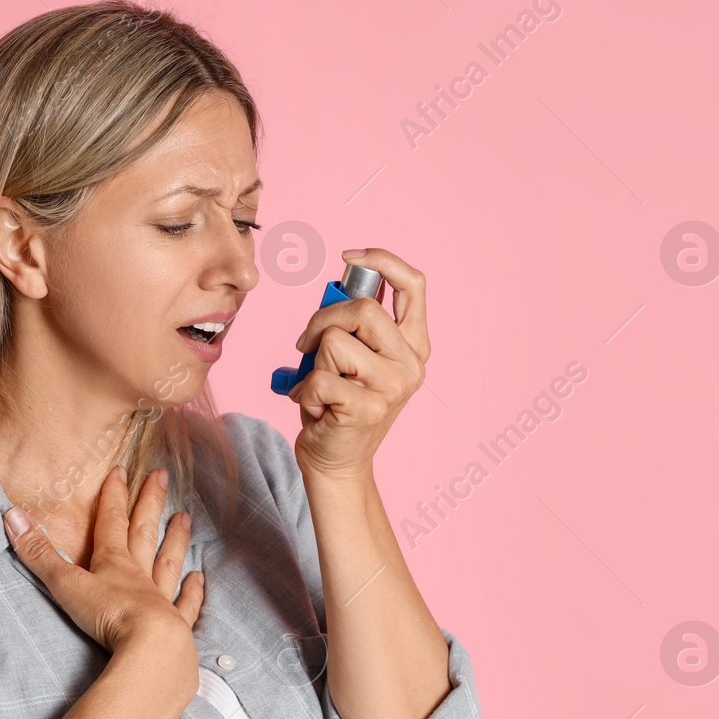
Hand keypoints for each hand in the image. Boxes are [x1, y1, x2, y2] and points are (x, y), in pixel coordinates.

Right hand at [3, 465, 203, 665]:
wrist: (150, 649)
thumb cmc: (108, 616)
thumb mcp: (65, 584)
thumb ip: (38, 553)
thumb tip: (10, 515)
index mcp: (113, 563)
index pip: (111, 522)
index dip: (113, 496)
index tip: (121, 471)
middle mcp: (139, 575)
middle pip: (144, 532)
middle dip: (150, 503)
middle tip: (163, 475)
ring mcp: (160, 599)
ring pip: (169, 562)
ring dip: (176, 539)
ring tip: (185, 517)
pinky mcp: (176, 625)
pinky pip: (187, 604)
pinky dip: (193, 591)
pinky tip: (200, 578)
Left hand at [286, 247, 429, 481]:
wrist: (336, 462)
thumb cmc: (336, 406)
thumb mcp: (353, 359)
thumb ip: (354, 326)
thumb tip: (341, 283)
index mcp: (413, 346)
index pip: (414, 285)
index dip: (384, 261)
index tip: (349, 256)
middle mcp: (411, 364)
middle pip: (363, 309)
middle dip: (322, 320)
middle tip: (306, 345)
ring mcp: (393, 387)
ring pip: (336, 341)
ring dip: (313, 361)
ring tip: (318, 385)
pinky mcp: (368, 408)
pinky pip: (319, 377)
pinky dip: (303, 391)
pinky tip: (314, 407)